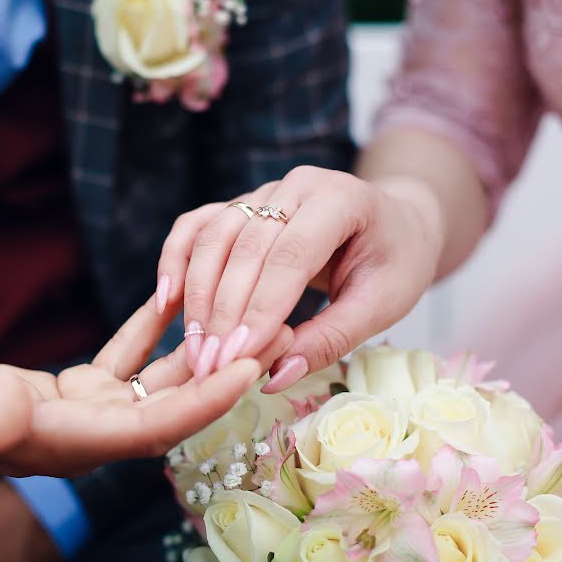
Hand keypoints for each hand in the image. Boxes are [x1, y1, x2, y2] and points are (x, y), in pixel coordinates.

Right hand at [0, 296, 290, 476]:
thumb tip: (9, 416)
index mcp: (68, 441)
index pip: (155, 426)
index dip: (207, 399)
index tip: (256, 364)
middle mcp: (89, 432)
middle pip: (172, 405)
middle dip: (225, 371)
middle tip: (274, 326)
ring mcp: (84, 410)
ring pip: (157, 382)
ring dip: (200, 348)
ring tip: (244, 310)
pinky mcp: (73, 388)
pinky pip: (124, 358)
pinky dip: (150, 330)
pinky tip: (173, 297)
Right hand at [156, 166, 444, 391]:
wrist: (395, 224)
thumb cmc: (394, 264)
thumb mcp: (381, 305)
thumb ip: (330, 338)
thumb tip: (275, 376)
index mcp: (339, 198)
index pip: (290, 255)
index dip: (260, 308)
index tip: (237, 358)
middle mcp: (295, 185)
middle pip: (244, 247)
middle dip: (224, 312)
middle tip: (210, 368)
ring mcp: (262, 191)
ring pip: (214, 236)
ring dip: (197, 295)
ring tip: (194, 348)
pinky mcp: (239, 207)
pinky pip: (198, 227)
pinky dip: (177, 260)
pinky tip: (166, 301)